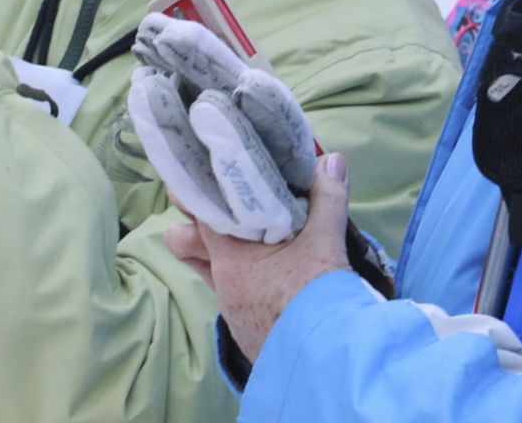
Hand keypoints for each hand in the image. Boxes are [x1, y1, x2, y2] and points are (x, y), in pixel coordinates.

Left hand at [166, 151, 352, 362]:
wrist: (326, 362)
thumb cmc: (317, 300)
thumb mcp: (327, 244)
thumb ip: (328, 199)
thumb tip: (333, 160)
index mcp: (231, 258)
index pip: (197, 215)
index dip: (198, 192)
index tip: (203, 174)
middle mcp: (223, 285)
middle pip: (188, 246)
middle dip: (198, 226)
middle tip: (224, 205)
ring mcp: (232, 310)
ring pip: (211, 272)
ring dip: (223, 254)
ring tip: (249, 236)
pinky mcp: (246, 330)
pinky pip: (233, 295)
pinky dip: (245, 281)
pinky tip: (270, 275)